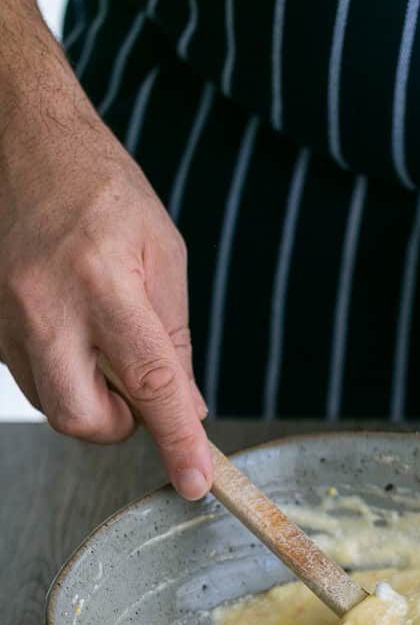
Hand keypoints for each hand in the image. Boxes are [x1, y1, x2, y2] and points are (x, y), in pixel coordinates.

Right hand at [0, 70, 211, 499]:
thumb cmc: (101, 188)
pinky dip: (64, 375)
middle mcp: (44, 309)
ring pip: (55, 407)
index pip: (149, 383)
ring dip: (94, 397)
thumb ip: (175, 336)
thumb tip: (187, 405)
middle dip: (123, 423)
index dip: (177, 440)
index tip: (195, 480)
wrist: (19, 143)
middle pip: (85, 419)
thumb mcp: (163, 253)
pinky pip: (32, 380)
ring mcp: (4, 321)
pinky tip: (75, 330)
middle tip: (141, 385)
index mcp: (101, 283)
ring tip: (106, 340)